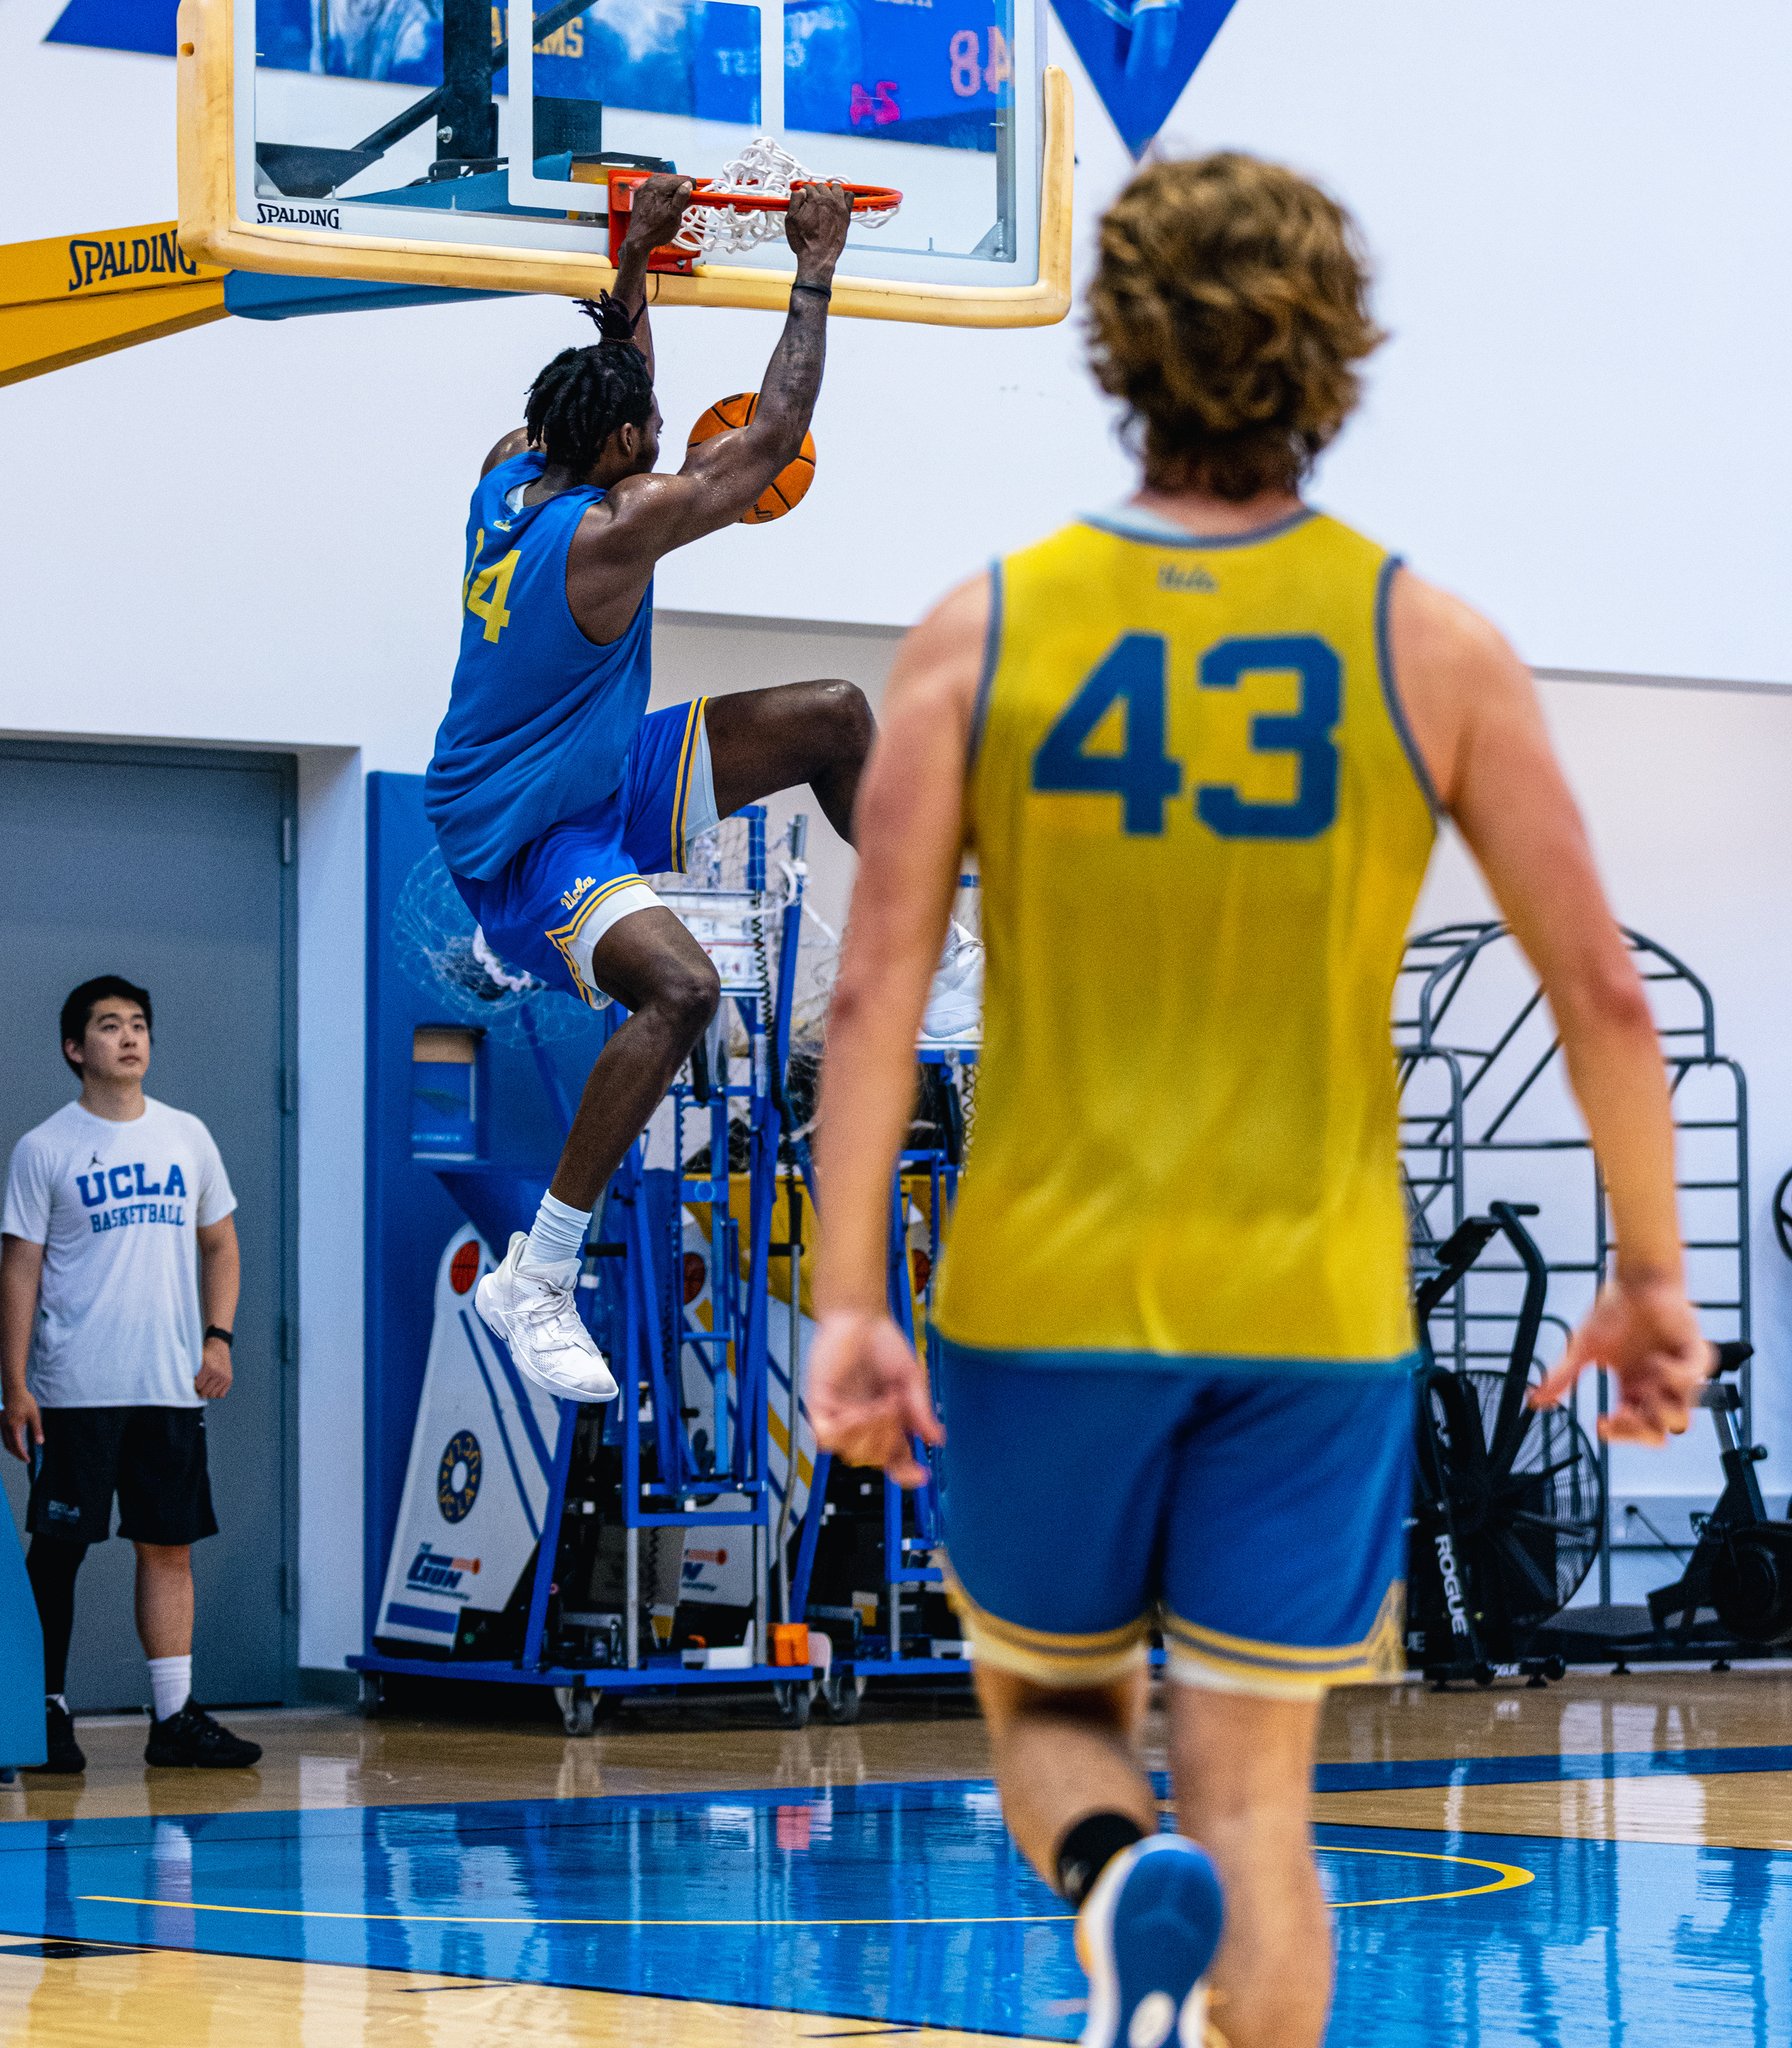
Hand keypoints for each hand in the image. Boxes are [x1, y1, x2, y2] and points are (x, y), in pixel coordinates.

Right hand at [3, 1388, 41, 1462]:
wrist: (13, 1391)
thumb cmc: (25, 1401)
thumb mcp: (34, 1415)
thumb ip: (37, 1430)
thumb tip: (39, 1443)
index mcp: (13, 1427)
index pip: (17, 1446)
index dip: (22, 1455)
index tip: (28, 1460)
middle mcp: (5, 1428)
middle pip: (9, 1446)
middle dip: (17, 1454)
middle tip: (25, 1458)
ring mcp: (1, 1425)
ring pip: (5, 1442)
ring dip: (13, 1449)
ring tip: (21, 1453)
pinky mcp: (1, 1422)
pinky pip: (4, 1437)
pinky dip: (9, 1443)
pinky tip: (16, 1443)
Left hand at [196, 1337, 233, 1400]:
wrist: (218, 1345)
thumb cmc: (204, 1353)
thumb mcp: (196, 1359)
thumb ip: (191, 1371)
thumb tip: (186, 1386)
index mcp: (209, 1367)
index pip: (198, 1386)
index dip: (193, 1386)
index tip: (193, 1382)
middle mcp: (219, 1373)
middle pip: (205, 1392)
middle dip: (200, 1390)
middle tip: (198, 1385)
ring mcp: (225, 1376)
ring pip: (213, 1395)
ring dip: (208, 1392)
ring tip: (205, 1386)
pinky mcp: (229, 1379)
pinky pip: (221, 1395)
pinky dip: (216, 1392)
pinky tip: (213, 1386)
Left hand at [621, 172, 695, 252]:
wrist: (639, 239)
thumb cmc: (656, 231)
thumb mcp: (674, 216)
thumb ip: (682, 198)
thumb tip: (688, 185)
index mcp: (660, 186)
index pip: (682, 179)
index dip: (691, 188)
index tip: (693, 197)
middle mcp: (651, 183)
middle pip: (674, 179)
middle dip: (681, 190)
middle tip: (684, 204)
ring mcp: (644, 187)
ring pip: (665, 182)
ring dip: (672, 192)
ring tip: (674, 205)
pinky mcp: (641, 193)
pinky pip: (656, 188)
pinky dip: (662, 194)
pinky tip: (664, 204)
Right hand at [786, 181, 851, 284]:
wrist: (818, 257)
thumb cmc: (804, 242)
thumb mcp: (791, 220)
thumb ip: (795, 201)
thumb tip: (800, 192)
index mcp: (814, 199)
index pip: (809, 187)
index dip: (804, 191)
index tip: (804, 196)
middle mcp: (828, 201)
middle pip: (822, 187)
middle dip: (816, 191)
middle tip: (813, 199)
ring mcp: (839, 207)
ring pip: (836, 188)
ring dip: (830, 190)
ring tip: (826, 197)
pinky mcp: (846, 215)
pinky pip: (850, 197)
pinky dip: (845, 196)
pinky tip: (840, 201)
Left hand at [808, 1310, 943, 1487]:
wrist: (860, 1315)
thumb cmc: (883, 1342)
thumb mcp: (911, 1378)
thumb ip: (920, 1409)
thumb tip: (936, 1439)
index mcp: (886, 1422)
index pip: (895, 1458)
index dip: (907, 1472)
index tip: (921, 1475)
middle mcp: (862, 1424)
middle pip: (875, 1460)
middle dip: (890, 1439)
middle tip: (897, 1407)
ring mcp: (839, 1416)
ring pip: (851, 1454)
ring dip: (871, 1434)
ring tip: (881, 1405)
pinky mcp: (819, 1405)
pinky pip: (826, 1437)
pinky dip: (847, 1431)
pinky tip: (859, 1412)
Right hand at [1529, 1273, 1708, 1445]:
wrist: (1635, 1281)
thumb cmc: (1612, 1312)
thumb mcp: (1582, 1349)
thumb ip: (1561, 1377)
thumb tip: (1534, 1399)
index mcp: (1633, 1389)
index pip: (1634, 1428)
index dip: (1620, 1433)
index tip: (1600, 1422)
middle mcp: (1657, 1387)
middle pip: (1661, 1431)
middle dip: (1641, 1431)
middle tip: (1623, 1413)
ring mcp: (1678, 1374)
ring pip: (1683, 1415)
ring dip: (1660, 1406)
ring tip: (1642, 1385)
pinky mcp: (1695, 1355)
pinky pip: (1694, 1380)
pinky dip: (1674, 1376)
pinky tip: (1656, 1361)